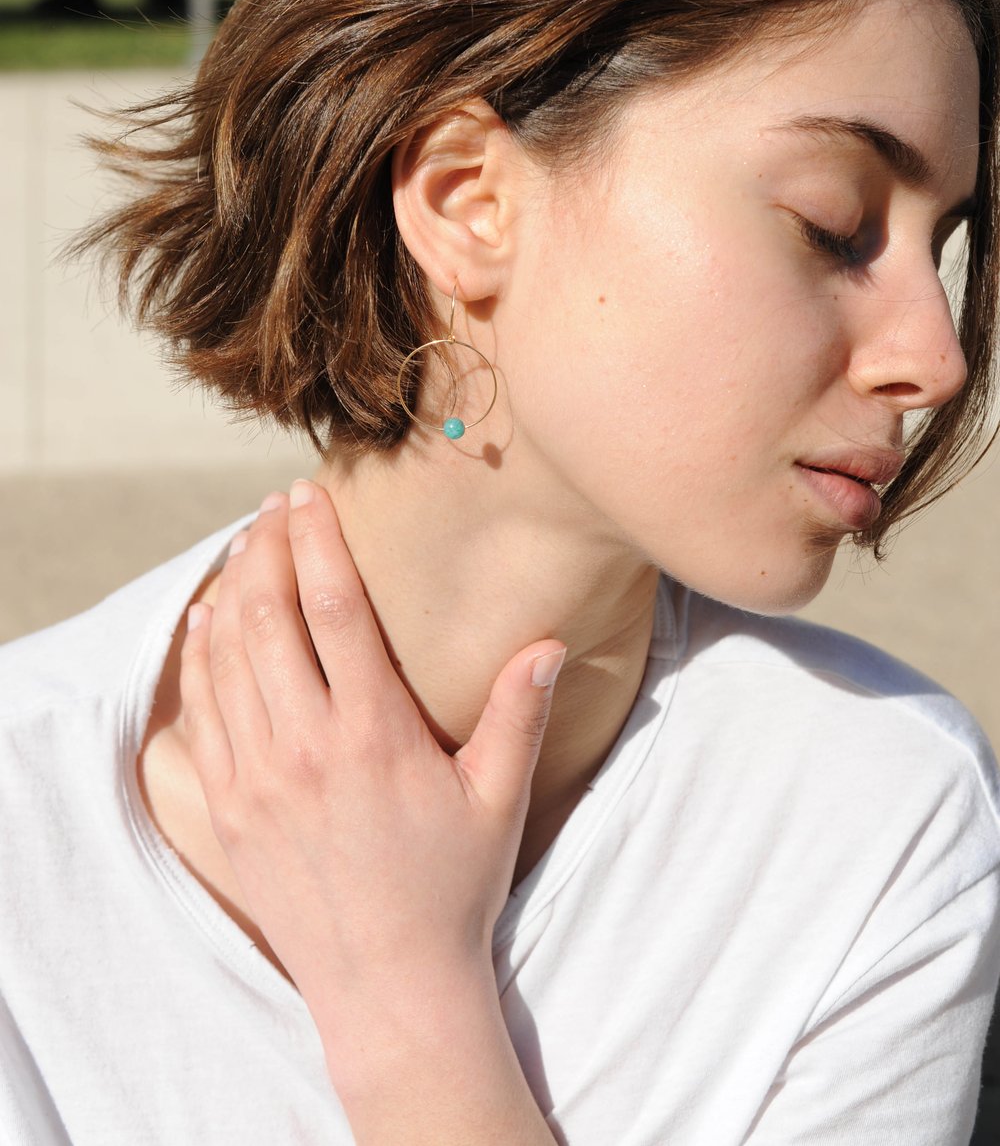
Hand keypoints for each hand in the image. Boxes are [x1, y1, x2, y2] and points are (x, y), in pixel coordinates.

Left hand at [179, 479, 565, 1105]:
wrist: (386, 985)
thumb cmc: (452, 888)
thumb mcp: (498, 798)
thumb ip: (519, 713)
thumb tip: (548, 641)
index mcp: (373, 735)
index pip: (334, 609)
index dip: (318, 541)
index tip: (309, 495)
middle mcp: (304, 748)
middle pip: (268, 616)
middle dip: (266, 548)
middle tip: (276, 508)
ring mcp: (255, 779)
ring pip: (226, 657)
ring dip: (231, 590)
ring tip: (246, 547)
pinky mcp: (227, 808)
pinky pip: (201, 711)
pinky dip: (201, 656)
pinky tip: (211, 621)